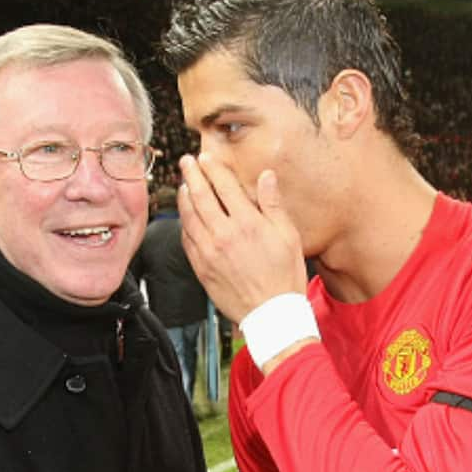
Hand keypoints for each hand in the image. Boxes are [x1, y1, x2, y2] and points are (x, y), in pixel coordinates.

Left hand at [178, 154, 307, 323]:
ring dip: (184, 197)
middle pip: (201, 196)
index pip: (224, 186)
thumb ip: (273, 204)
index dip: (213, 168)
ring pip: (189, 216)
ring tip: (183, 184)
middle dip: (192, 175)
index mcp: (247, 223)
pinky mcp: (201, 267)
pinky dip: (184, 223)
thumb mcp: (288, 236)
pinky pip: (187, 240)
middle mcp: (224, 234)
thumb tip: (266, 176)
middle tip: (186, 162)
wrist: (272, 314)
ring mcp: (209, 252)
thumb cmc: (284, 276)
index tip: (206, 158)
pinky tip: (185, 216)